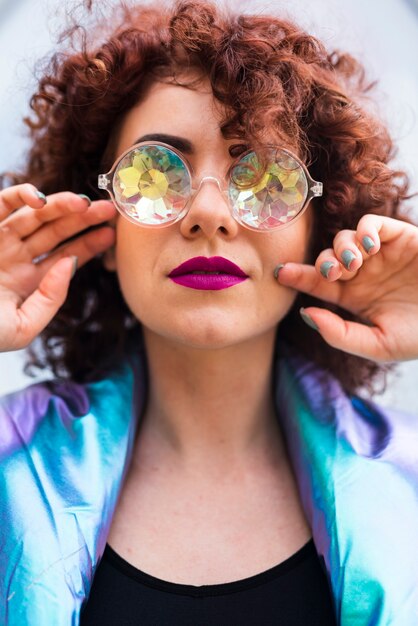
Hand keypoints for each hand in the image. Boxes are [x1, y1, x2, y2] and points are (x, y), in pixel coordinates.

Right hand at [0, 184, 115, 351]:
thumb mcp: (22, 328)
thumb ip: (50, 299)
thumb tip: (69, 263)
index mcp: (27, 282)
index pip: (65, 258)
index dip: (89, 245)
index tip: (111, 234)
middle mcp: (15, 258)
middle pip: (56, 233)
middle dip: (82, 221)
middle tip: (108, 210)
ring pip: (35, 217)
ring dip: (60, 207)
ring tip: (85, 203)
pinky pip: (2, 205)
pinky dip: (20, 196)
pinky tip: (43, 200)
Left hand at [276, 214, 417, 361]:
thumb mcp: (379, 345)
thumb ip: (341, 334)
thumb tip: (305, 314)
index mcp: (353, 298)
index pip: (318, 285)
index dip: (297, 277)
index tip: (279, 273)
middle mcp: (363, 274)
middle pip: (326, 259)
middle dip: (321, 263)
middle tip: (332, 274)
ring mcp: (380, 255)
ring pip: (343, 239)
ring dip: (340, 248)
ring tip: (354, 264)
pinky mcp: (400, 237)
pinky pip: (372, 224)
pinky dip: (364, 231)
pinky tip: (368, 247)